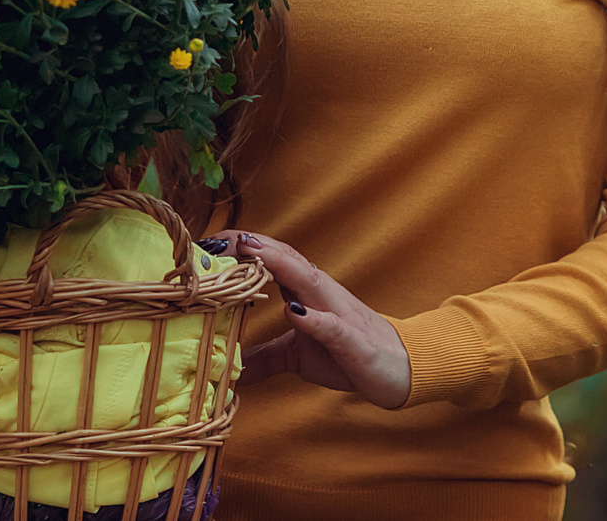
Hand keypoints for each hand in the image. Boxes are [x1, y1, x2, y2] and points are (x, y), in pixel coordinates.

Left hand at [212, 232, 412, 409]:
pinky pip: (334, 326)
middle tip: (216, 238)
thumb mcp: (298, 356)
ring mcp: (340, 314)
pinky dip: (315, 318)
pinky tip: (295, 313)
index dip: (239, 248)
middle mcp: (322, 293)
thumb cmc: (348, 354)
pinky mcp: (355, 342)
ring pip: (309, 281)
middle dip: (252, 245)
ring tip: (250, 252)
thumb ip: (265, 356)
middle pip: (286, 258)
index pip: (271, 259)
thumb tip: (228, 368)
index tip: (205, 243)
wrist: (401, 369)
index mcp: (307, 291)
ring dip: (280, 264)